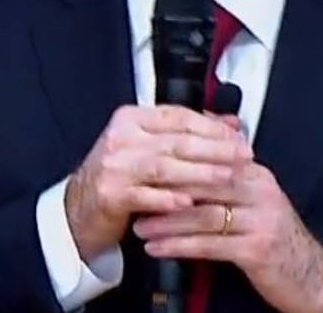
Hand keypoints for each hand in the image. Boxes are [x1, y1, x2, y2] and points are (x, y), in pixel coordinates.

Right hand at [65, 105, 252, 261]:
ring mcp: (114, 166)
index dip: (212, 127)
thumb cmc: (121, 175)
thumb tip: (231, 124)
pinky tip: (189, 202)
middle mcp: (122, 138)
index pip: (178, 116)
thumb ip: (188, 134)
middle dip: (214, 149)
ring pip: (164, 167)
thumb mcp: (150, 147)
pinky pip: (144, 196)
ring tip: (226, 177)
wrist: (81, 206)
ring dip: (199, 173)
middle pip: (176, 141)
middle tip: (242, 155)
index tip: (238, 137)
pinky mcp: (110, 193)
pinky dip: (168, 199)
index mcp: (132, 119)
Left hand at [133, 157, 322, 312]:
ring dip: (166, 221)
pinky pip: (210, 244)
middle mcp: (260, 191)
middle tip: (134, 194)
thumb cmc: (275, 238)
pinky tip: (159, 248)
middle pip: (203, 183)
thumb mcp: (254, 202)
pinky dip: (179, 245)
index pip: (209, 159)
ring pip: (203, 214)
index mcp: (255, 174)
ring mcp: (260, 219)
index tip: (142, 168)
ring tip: (140, 225)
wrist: (312, 276)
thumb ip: (225, 181)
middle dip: (164, 189)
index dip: (173, 164)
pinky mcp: (258, 248)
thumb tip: (187, 164)